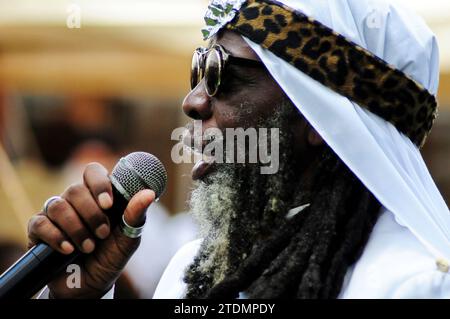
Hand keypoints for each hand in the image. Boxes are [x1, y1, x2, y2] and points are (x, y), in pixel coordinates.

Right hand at [27, 163, 154, 298]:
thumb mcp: (128, 238)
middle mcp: (75, 201)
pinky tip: (68, 250)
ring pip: (57, 206)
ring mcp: (56, 215)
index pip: (93, 172)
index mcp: (97, 197)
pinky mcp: (39, 230)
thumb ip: (135, 216)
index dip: (99, 183)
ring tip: (89, 247)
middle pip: (75, 190)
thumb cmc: (110, 257)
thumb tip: (149, 193)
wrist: (90, 286)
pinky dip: (56, 237)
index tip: (108, 204)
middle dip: (91, 215)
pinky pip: (39, 223)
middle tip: (103, 234)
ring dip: (76, 228)